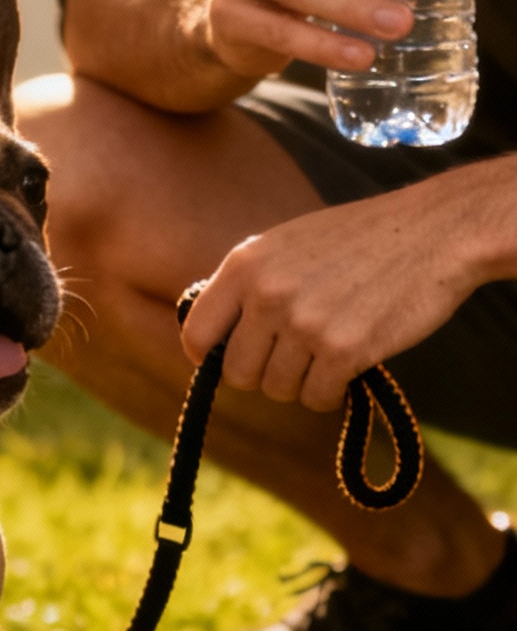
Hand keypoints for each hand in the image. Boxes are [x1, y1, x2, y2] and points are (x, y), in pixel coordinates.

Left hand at [181, 181, 489, 410]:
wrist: (433, 232)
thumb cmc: (361, 240)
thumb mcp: (288, 245)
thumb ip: (249, 285)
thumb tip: (212, 338)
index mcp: (245, 264)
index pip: (196, 335)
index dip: (211, 358)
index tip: (234, 360)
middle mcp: (267, 294)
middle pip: (237, 374)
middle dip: (264, 375)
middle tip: (296, 358)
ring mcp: (304, 322)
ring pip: (278, 390)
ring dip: (303, 382)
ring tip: (329, 352)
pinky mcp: (343, 349)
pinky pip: (317, 398)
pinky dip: (332, 392)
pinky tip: (349, 367)